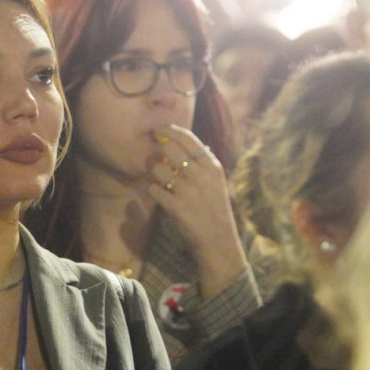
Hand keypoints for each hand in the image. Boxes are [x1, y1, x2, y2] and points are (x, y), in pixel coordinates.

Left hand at [145, 125, 248, 298]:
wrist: (218, 240)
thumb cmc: (214, 208)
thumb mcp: (216, 182)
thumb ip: (201, 163)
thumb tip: (180, 141)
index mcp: (211, 166)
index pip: (187, 138)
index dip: (170, 130)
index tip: (159, 129)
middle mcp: (200, 175)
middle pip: (168, 148)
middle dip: (157, 150)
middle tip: (156, 155)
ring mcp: (187, 191)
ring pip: (157, 169)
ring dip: (154, 173)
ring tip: (160, 180)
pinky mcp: (175, 207)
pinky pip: (153, 189)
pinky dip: (152, 191)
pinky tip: (159, 195)